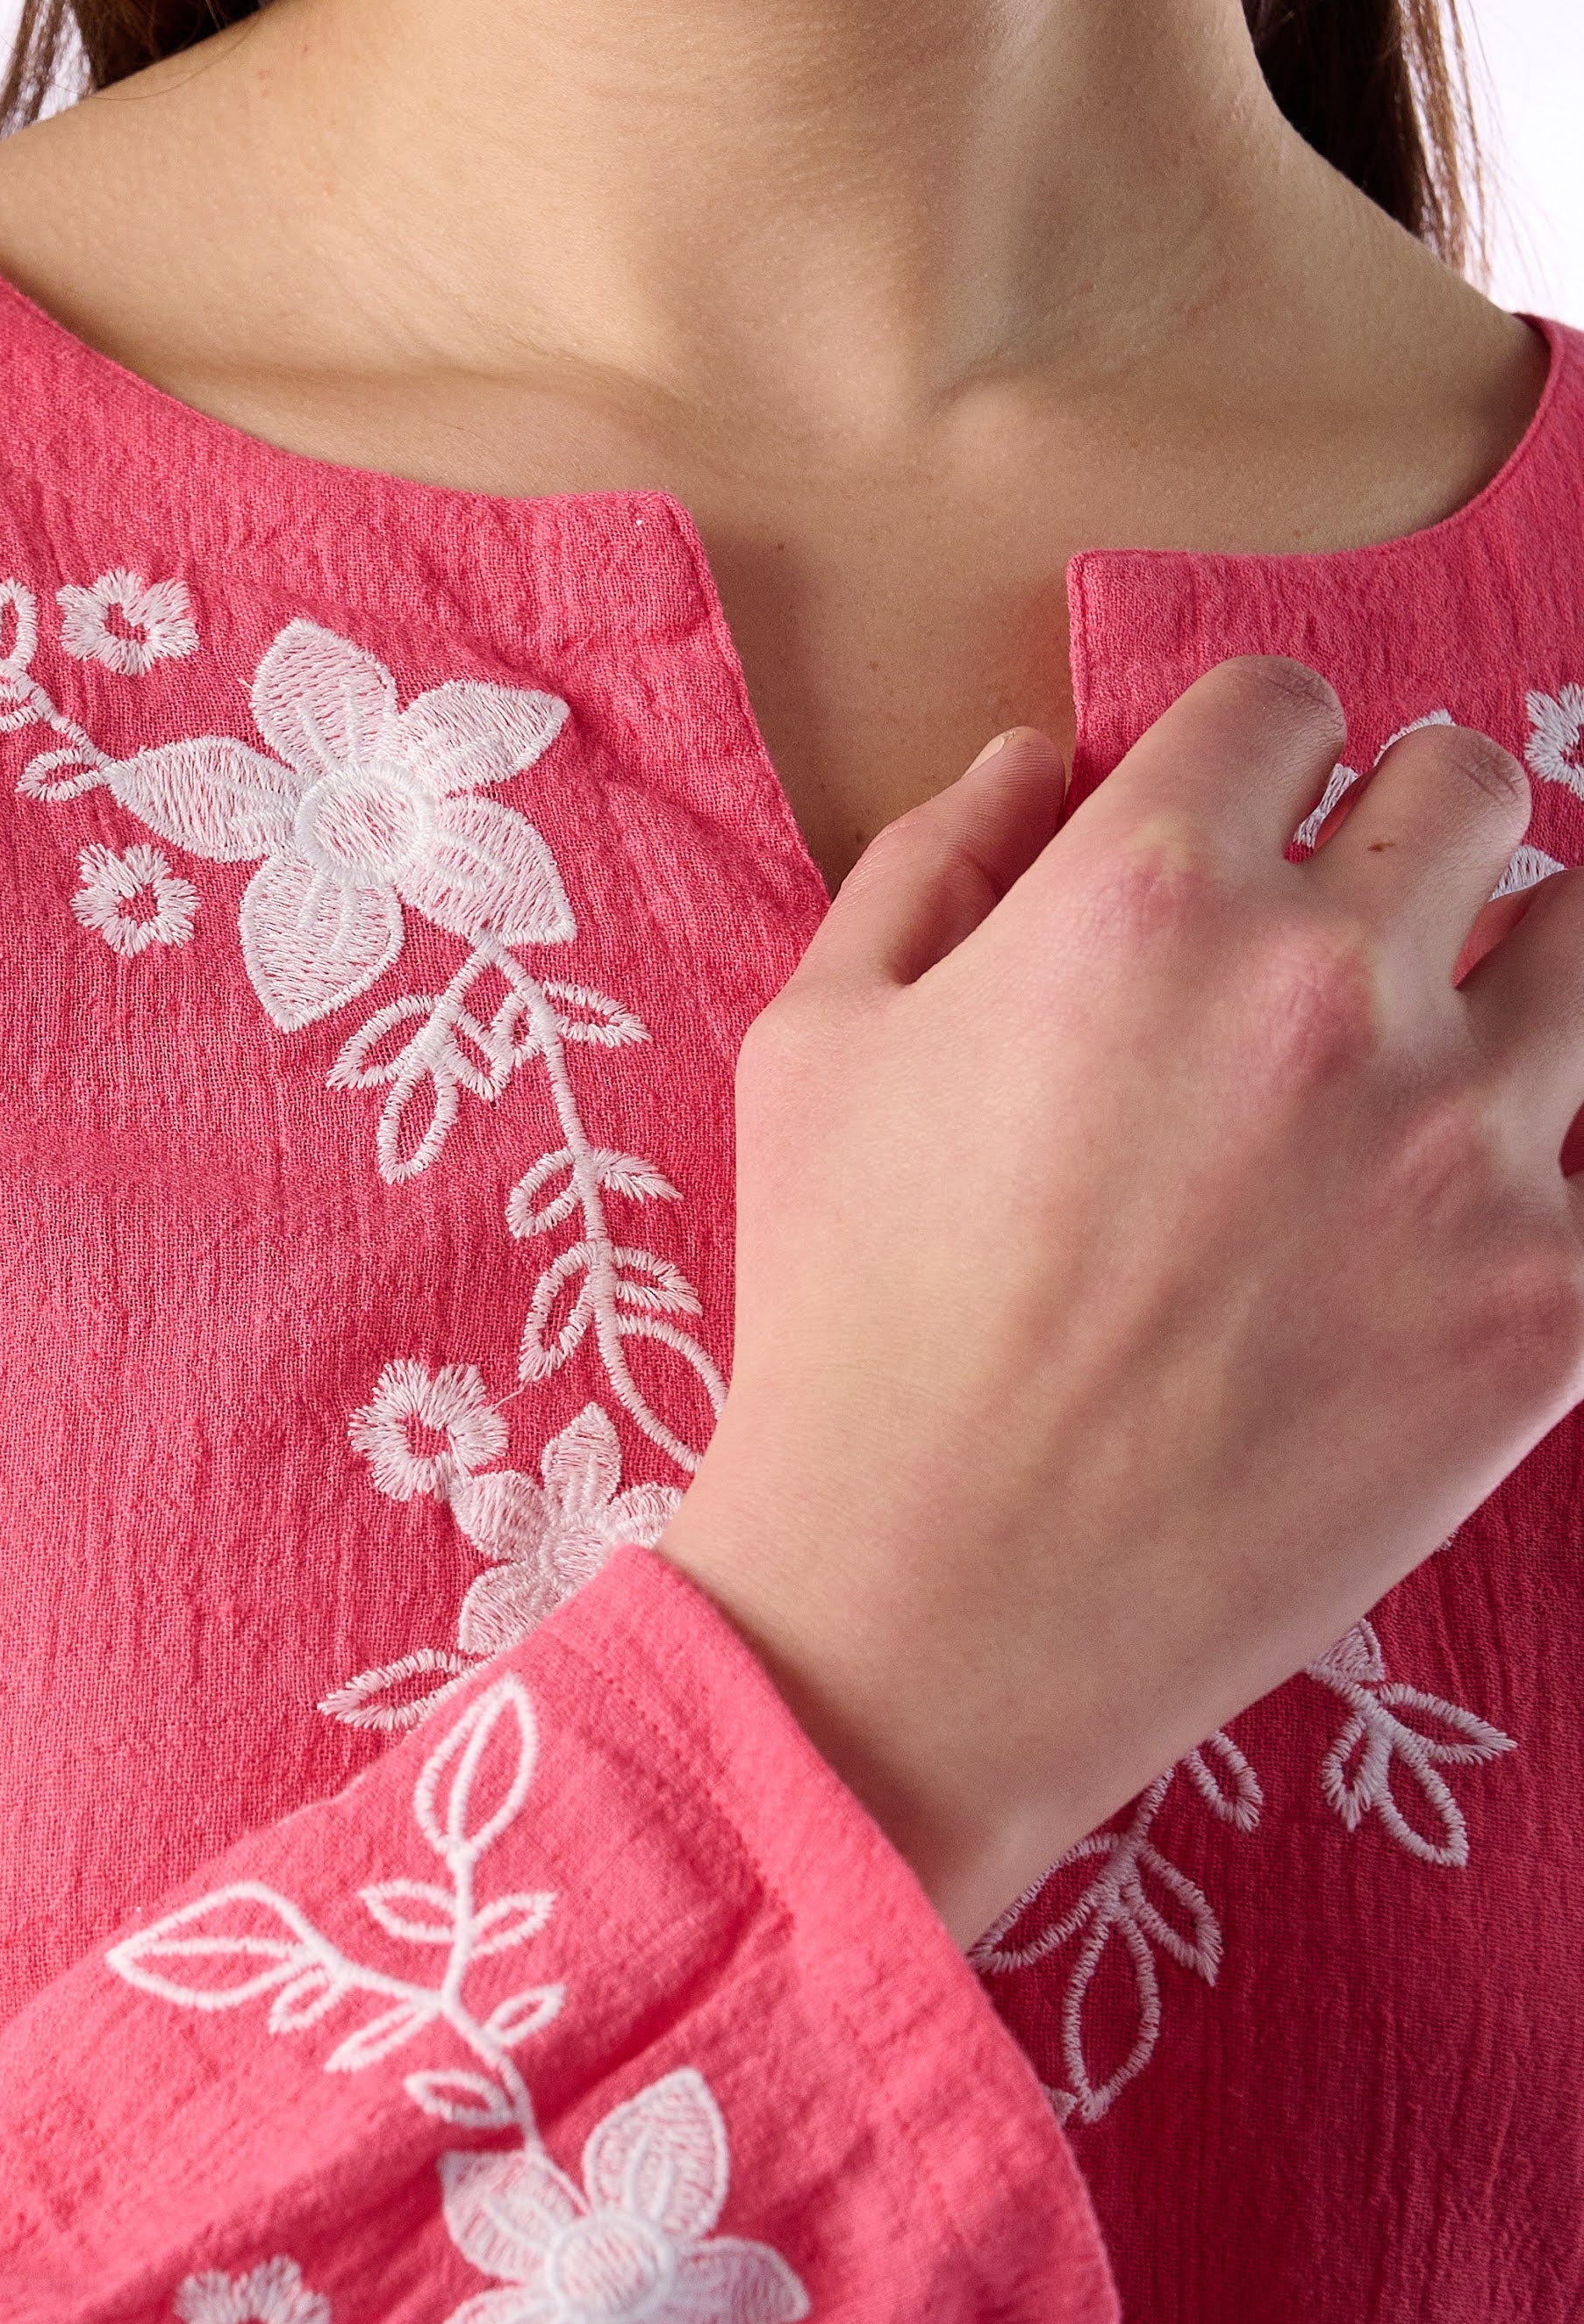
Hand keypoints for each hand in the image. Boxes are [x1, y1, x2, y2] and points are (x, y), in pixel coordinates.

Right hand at [657, 660, 1583, 1942]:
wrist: (930, 1616)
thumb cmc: (846, 1332)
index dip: (1254, 763)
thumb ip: (932, 863)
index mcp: (1144, 894)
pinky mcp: (1549, 1305)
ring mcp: (1465, 1145)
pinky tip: (1459, 1226)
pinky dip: (1544, 1180)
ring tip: (1442, 1058)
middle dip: (1400, 842)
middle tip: (1343, 942)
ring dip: (1518, 972)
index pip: (1284, 706)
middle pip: (1467, 789)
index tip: (1242, 836)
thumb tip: (1040, 761)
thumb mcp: (814, 1054)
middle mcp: (1325, 985)